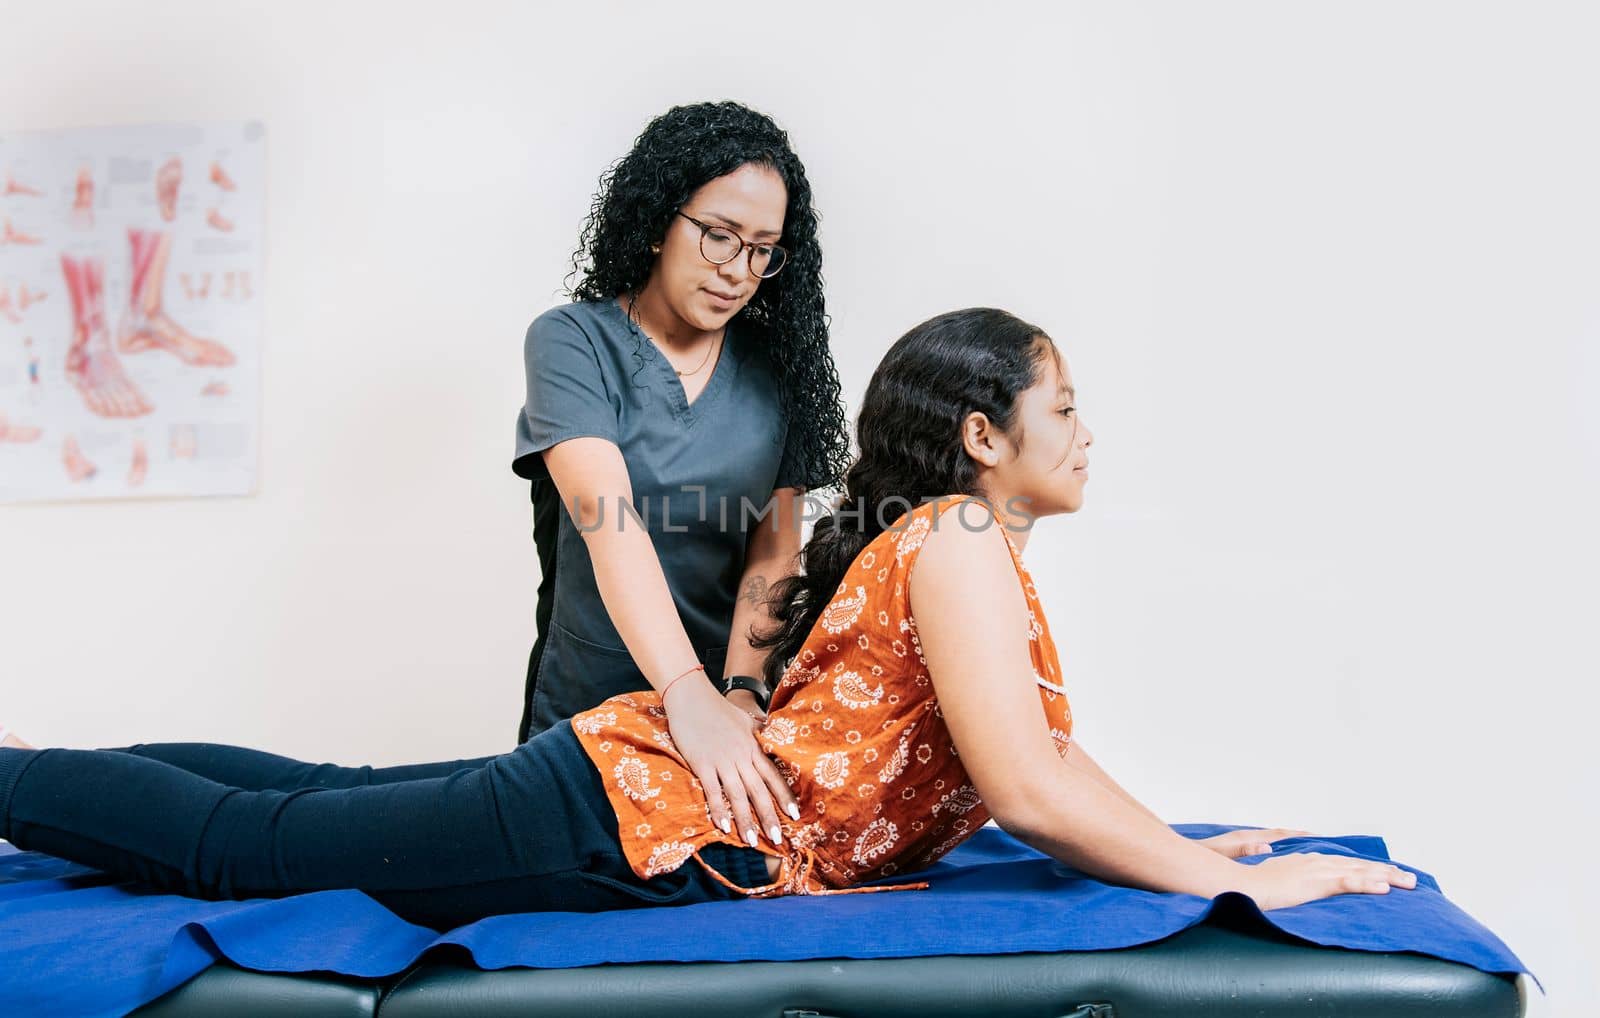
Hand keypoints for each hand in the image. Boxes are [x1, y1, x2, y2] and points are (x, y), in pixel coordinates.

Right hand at [663, 674, 798, 848]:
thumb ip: (758, 730)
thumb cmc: (717, 707)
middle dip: (769, 816)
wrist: (691, 696)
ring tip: (751, 841)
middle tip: (777, 839)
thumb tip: (770, 735)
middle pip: (759, 790)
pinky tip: (724, 826)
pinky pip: (713, 791)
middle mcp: (741, 756)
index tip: (794, 815)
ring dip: (745, 820)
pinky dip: (719, 809)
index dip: (784, 796)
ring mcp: (722, 760)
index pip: (773, 775)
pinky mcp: (702, 763)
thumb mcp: (745, 718)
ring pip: (738, 795)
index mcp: (753, 747)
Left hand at [1197, 827, 1310, 858]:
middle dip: (1296, 835)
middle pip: (1278, 834)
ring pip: (1271, 839)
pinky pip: (1262, 845)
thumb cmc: (1201, 858)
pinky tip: (1277, 853)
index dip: (1297, 835)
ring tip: (1304, 844)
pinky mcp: (1236, 848)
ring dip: (1286, 840)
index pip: (1278, 835)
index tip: (1316, 835)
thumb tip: (1267, 847)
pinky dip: (1274, 846)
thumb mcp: (1223, 855)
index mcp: (1247, 839)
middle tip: (1318, 838)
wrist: (1184, 855)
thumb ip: (1244, 851)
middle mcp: (1246, 837)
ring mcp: (1242, 842)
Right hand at [1238, 851, 1417, 909]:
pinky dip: (1367, 885)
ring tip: (1408, 882)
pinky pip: (1347, 884)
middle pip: (1359, 866)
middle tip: (1409, 878)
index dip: (1368, 869)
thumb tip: (1293, 884)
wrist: (1242, 885)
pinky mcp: (1315, 883)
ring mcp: (1317, 871)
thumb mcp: (1276, 878)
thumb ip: (1289, 878)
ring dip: (1387, 877)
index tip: (1386, 873)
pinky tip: (1384, 889)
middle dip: (1386, 872)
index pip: (1346, 865)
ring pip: (1360, 873)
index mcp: (1309, 862)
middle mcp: (1318, 862)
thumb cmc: (1253, 885)